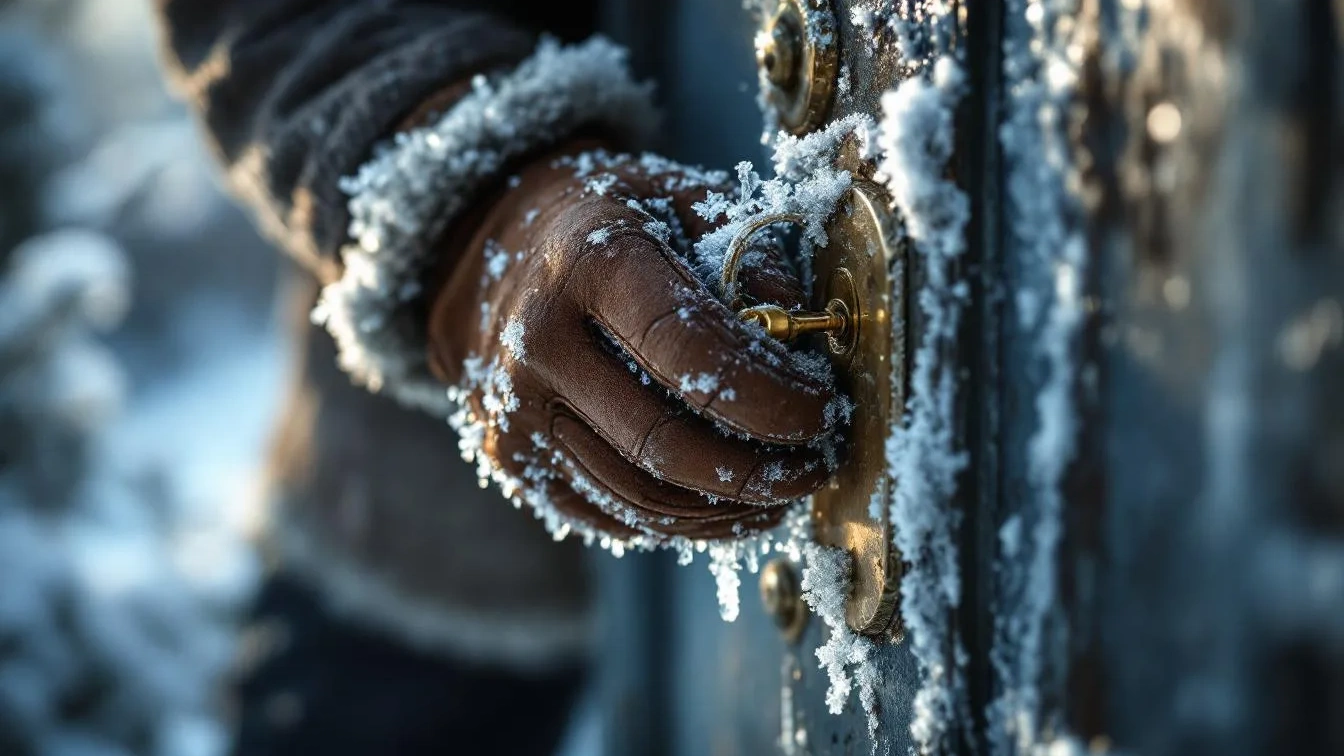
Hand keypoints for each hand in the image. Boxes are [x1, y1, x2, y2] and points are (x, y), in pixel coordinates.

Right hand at [427, 148, 843, 541]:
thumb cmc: (603, 222)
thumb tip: (803, 330)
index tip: (824, 410)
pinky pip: (613, 516)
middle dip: (760, 470)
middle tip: (817, 465)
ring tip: (784, 491)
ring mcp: (514, 411)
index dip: (770, 394)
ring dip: (729, 509)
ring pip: (642, 496)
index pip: (690, 349)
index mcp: (588, 260)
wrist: (478, 252)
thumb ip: (746, 250)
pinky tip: (730, 505)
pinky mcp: (510, 460)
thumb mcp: (675, 198)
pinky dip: (684, 524)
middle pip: (665, 441)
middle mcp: (538, 342)